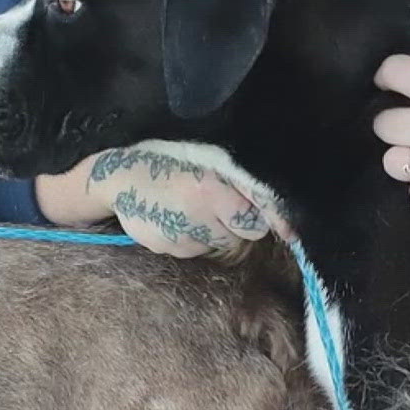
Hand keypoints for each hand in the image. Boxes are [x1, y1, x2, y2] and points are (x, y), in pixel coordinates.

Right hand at [37, 145, 273, 257]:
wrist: (118, 177)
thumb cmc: (170, 163)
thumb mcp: (207, 161)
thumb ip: (242, 183)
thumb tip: (281, 219)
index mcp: (213, 184)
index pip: (259, 208)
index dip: (278, 218)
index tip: (290, 232)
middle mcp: (202, 211)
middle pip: (248, 230)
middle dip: (242, 221)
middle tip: (220, 202)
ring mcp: (186, 233)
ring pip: (225, 242)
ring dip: (219, 230)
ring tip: (194, 207)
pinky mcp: (172, 248)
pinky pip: (200, 248)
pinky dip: (196, 237)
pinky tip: (178, 217)